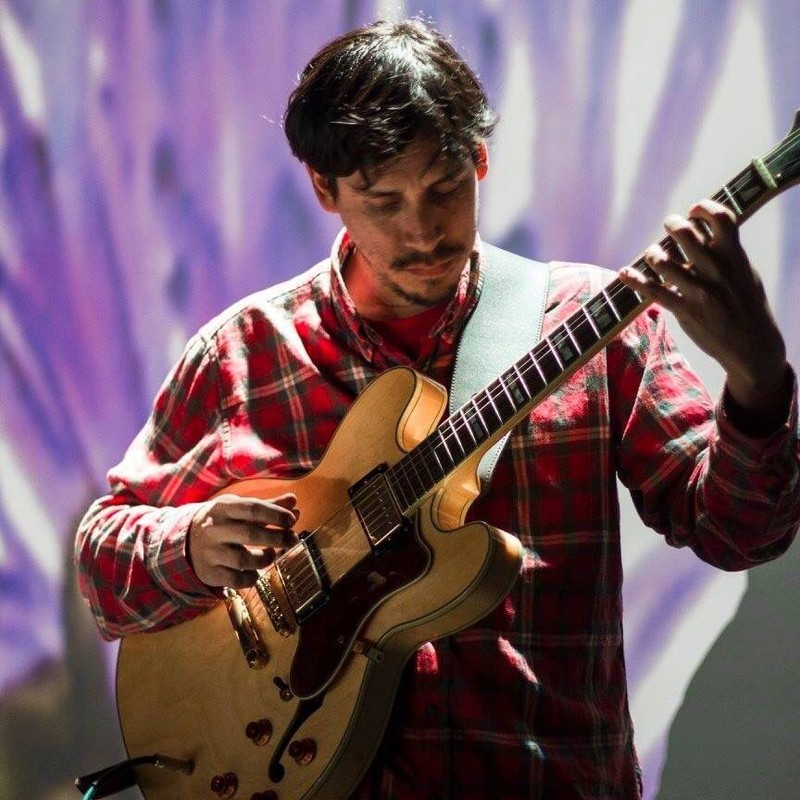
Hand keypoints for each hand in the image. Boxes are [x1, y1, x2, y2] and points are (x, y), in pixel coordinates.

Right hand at [187, 493, 298, 588]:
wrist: (185, 542)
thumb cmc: (223, 522)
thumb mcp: (239, 509)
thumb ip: (268, 506)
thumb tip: (293, 500)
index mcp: (223, 508)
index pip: (253, 508)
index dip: (276, 514)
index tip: (292, 519)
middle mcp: (214, 530)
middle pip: (250, 534)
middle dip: (278, 538)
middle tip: (293, 539)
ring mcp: (210, 553)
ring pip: (243, 560)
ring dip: (266, 559)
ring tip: (272, 554)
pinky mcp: (210, 574)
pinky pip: (236, 580)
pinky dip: (252, 577)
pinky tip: (255, 571)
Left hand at [619, 198, 788, 417]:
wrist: (752, 345)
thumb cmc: (747, 306)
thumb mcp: (745, 274)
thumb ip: (727, 253)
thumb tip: (705, 231)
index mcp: (735, 257)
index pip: (721, 219)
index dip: (704, 209)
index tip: (694, 210)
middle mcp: (716, 270)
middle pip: (686, 234)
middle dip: (673, 224)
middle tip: (669, 225)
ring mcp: (699, 291)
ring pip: (664, 262)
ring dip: (653, 253)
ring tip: (653, 254)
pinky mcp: (685, 310)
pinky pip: (653, 291)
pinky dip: (635, 280)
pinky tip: (625, 273)